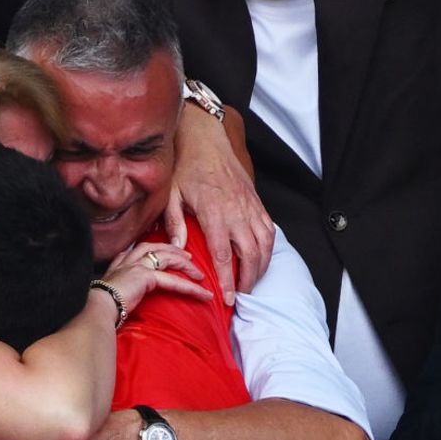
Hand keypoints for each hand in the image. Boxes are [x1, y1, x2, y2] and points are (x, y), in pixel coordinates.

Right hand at [100, 241, 213, 310]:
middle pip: (154, 247)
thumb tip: (122, 304)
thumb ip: (118, 292)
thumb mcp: (109, 296)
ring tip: (199, 274)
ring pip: (167, 257)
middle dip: (173, 249)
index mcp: (117, 264)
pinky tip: (201, 293)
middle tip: (187, 255)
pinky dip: (189, 287)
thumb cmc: (98, 307)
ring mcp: (137, 266)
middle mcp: (127, 260)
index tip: (161, 253)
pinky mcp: (146, 277)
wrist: (95, 308)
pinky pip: (173, 280)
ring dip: (185, 264)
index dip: (151, 250)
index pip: (137, 250)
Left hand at [165, 104, 274, 304]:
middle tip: (238, 296)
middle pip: (250, 254)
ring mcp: (250, 206)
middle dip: (247, 279)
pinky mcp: (257, 202)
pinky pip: (270, 230)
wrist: (207, 141)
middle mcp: (237, 211)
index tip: (226, 299)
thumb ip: (174, 222)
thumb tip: (179, 248)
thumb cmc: (186, 167)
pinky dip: (268, 249)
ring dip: (260, 267)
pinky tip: (261, 260)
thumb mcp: (171, 194)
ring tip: (250, 283)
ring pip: (265, 244)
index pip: (223, 254)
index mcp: (214, 212)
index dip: (226, 279)